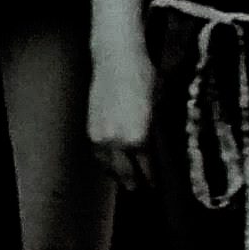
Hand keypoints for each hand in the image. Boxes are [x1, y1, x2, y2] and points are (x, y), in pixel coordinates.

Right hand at [86, 26, 156, 194]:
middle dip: (134, 183)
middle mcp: (117, 141)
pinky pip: (97, 153)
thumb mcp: (159, 107)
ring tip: (125, 181)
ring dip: (117, 175)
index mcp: (138, 138)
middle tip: (141, 191)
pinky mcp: (90, 127)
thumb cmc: (144, 78)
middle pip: (125, 173)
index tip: (157, 187)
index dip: (153, 180)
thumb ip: (156, 132)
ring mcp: (100, 135)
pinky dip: (104, 161)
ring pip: (108, 165)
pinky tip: (110, 163)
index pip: (146, 169)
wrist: (116, 58)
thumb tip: (158, 149)